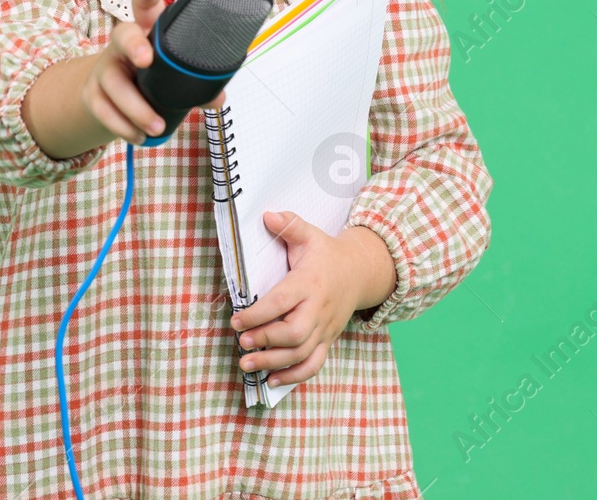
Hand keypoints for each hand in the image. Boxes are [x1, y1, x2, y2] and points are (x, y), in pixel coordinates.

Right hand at [81, 0, 227, 144]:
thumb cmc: (150, 74)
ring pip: (114, 83)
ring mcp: (105, 68)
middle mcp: (123, 43)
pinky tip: (137, 137)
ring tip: (156, 127)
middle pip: (123, 35)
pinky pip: (103, 110)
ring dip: (135, 107)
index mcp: (146, 31)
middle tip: (147, 60)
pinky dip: (121, 126)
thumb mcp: (172, 72)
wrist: (112, 94)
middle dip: (134, 45)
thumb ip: (196, 82)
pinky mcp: (93, 94)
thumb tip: (217, 98)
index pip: (145, 4)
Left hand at [228, 211, 365, 386]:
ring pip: (302, 354)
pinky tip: (272, 381)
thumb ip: (289, 225)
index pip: (282, 302)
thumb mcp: (310, 235)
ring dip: (274, 364)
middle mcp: (318, 309)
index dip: (258, 314)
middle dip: (266, 341)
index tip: (236, 320)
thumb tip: (267, 215)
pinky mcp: (327, 340)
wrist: (360, 273)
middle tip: (242, 344)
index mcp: (309, 283)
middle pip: (295, 333)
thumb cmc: (326, 254)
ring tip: (247, 366)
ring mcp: (324, 328)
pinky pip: (314, 365)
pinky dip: (294, 377)